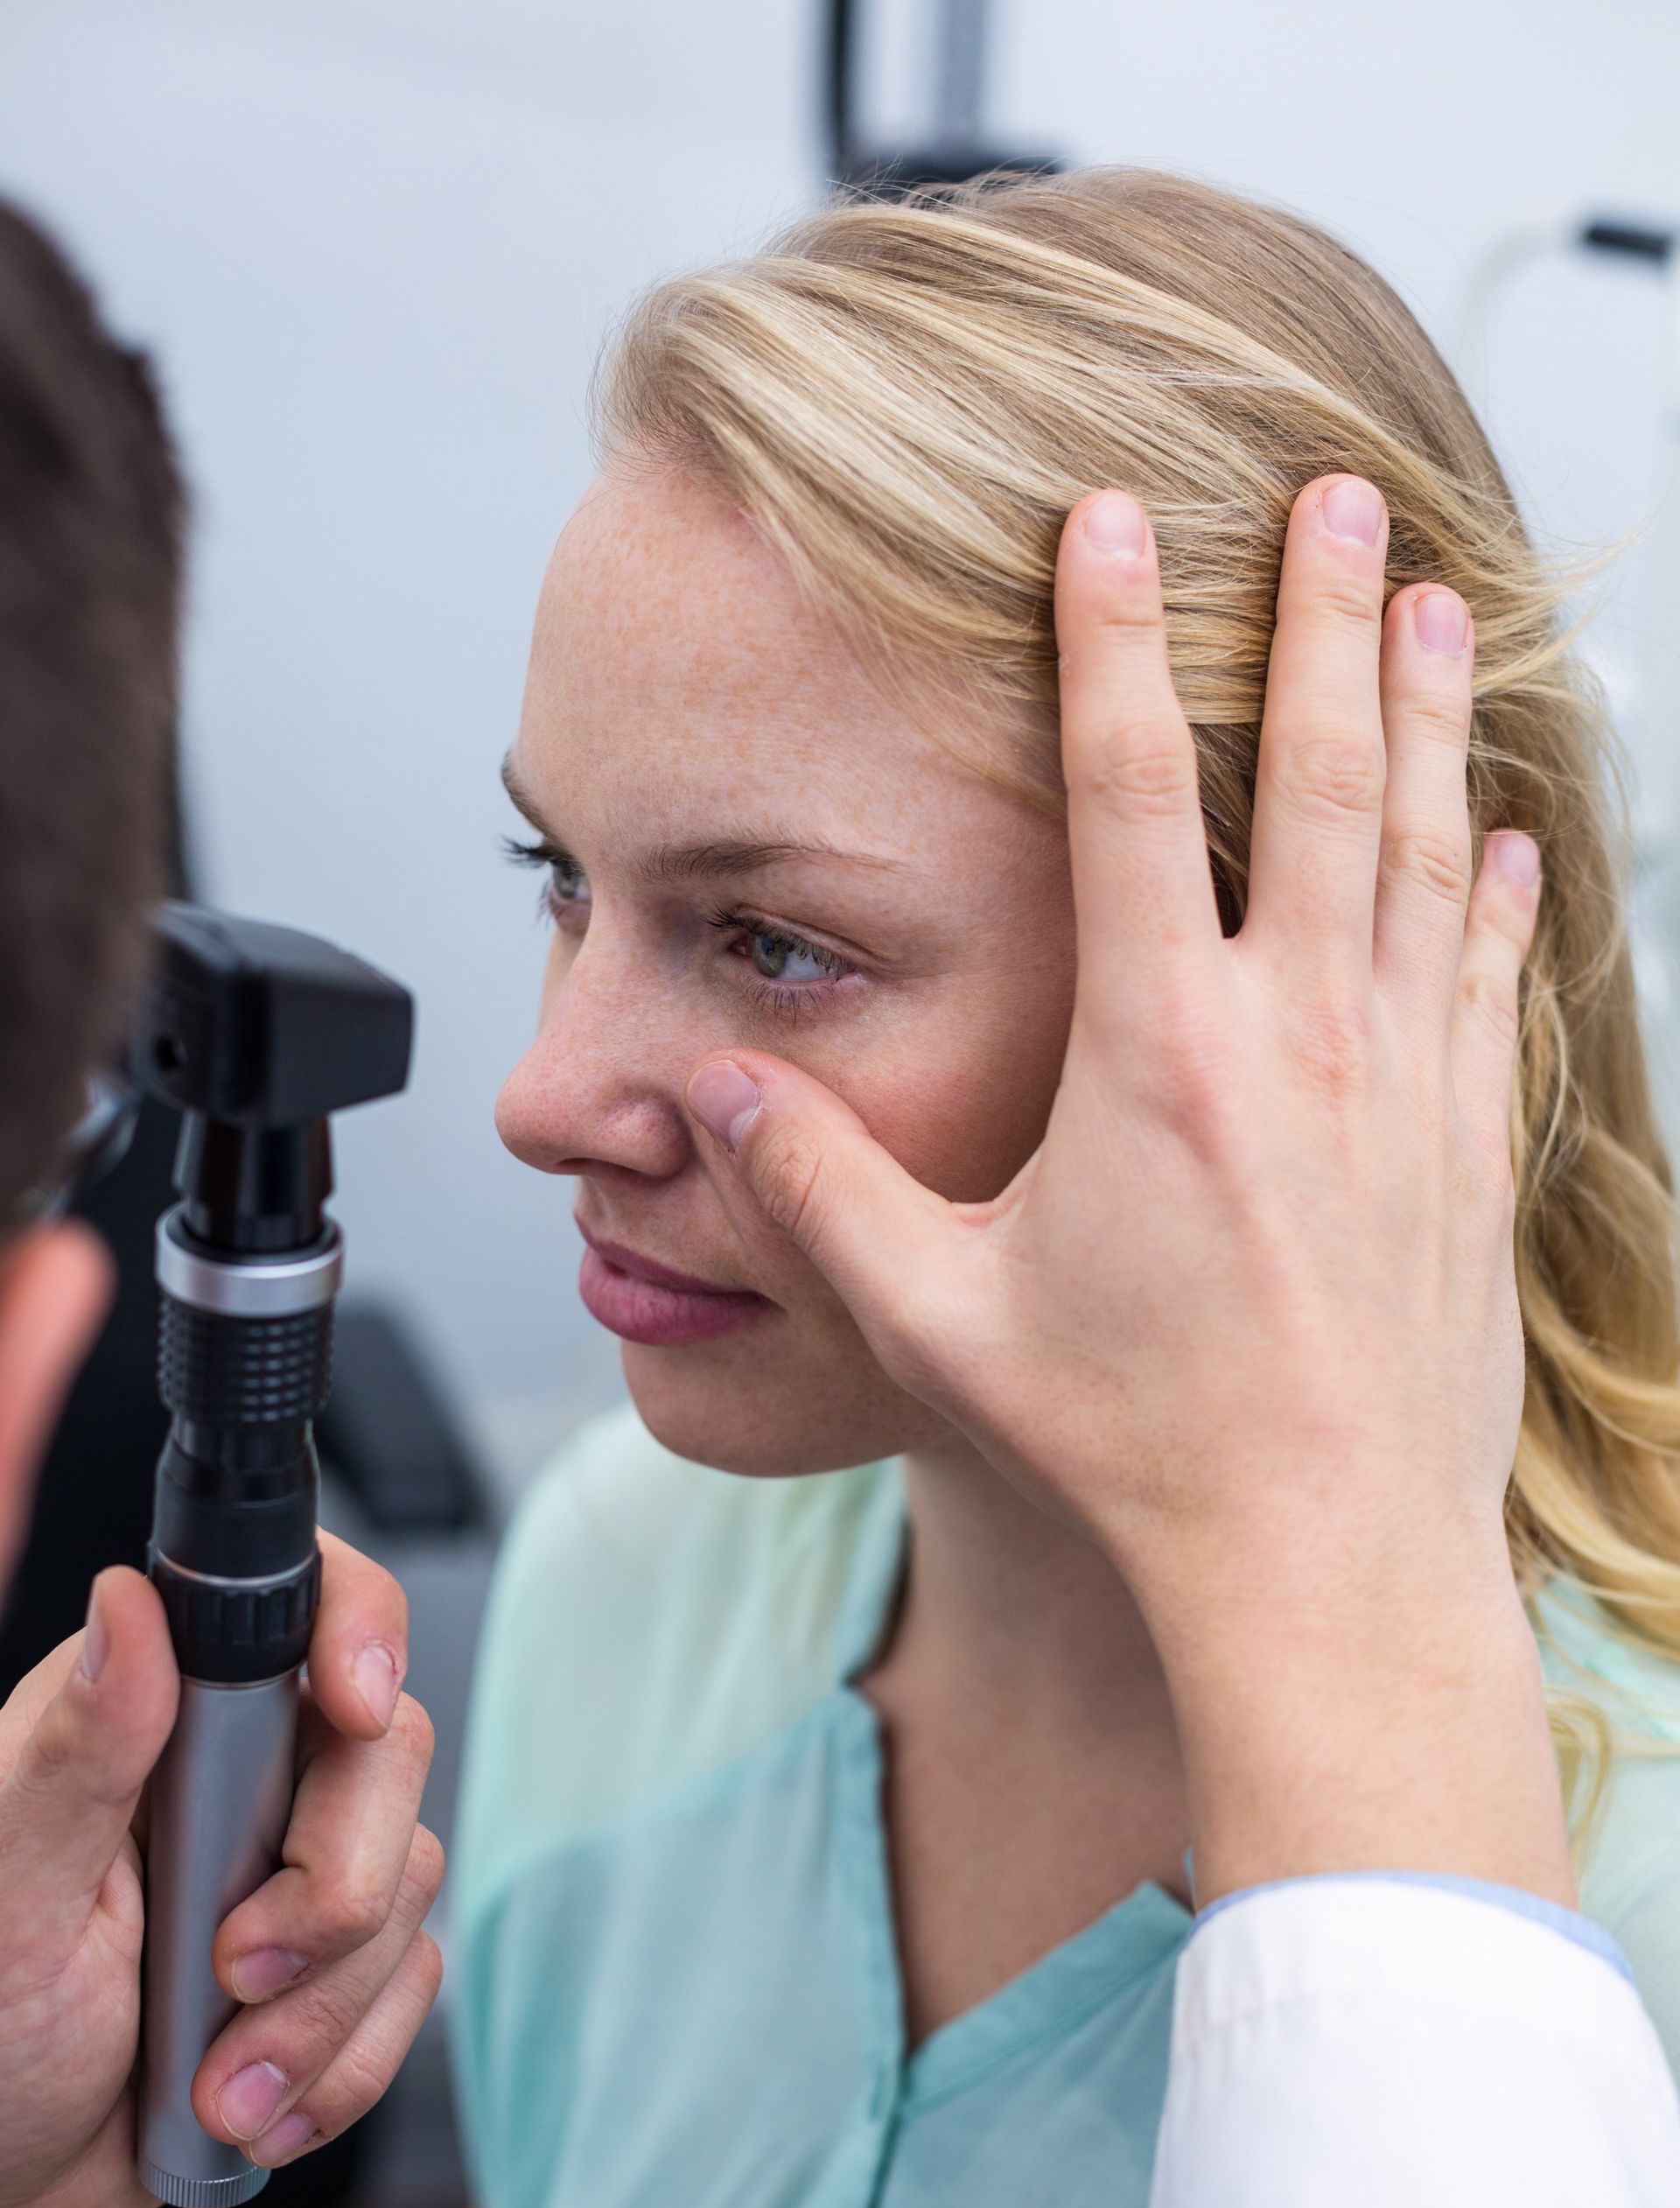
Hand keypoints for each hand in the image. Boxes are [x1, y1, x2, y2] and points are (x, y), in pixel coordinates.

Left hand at [0, 1533, 442, 2207]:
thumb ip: (80, 1750)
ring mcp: (298, 1863)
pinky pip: (412, 1982)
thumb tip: (129, 1602)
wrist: (0, 2182)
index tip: (354, 1709)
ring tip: (217, 2080)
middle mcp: (242, 1769)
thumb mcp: (8, 1894)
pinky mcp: (338, 1958)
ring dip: (320, 2009)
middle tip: (231, 1970)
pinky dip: (343, 2062)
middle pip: (388, 1751)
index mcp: (160, 1715)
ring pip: (409, 1878)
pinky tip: (254, 2101)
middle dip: (332, 1892)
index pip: (305, 1602)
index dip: (359, 1634)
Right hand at [686, 474, 1570, 1902]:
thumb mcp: (940, 1322)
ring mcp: (1407, 1095)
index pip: (1134, 793)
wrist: (1327, 1575)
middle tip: (1338, 489)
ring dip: (1433, 715)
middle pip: (1323, 776)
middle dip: (1327, 616)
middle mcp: (1302, 1046)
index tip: (1114, 519)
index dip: (1115, 639)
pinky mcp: (1470, 1157)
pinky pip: (1490, 981)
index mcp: (1159, 1059)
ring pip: (1426, 853)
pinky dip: (1494, 890)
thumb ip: (820, 1191)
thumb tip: (715, 1087)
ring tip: (1439, 599)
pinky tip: (1508, 833)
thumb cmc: (1133, 1454)